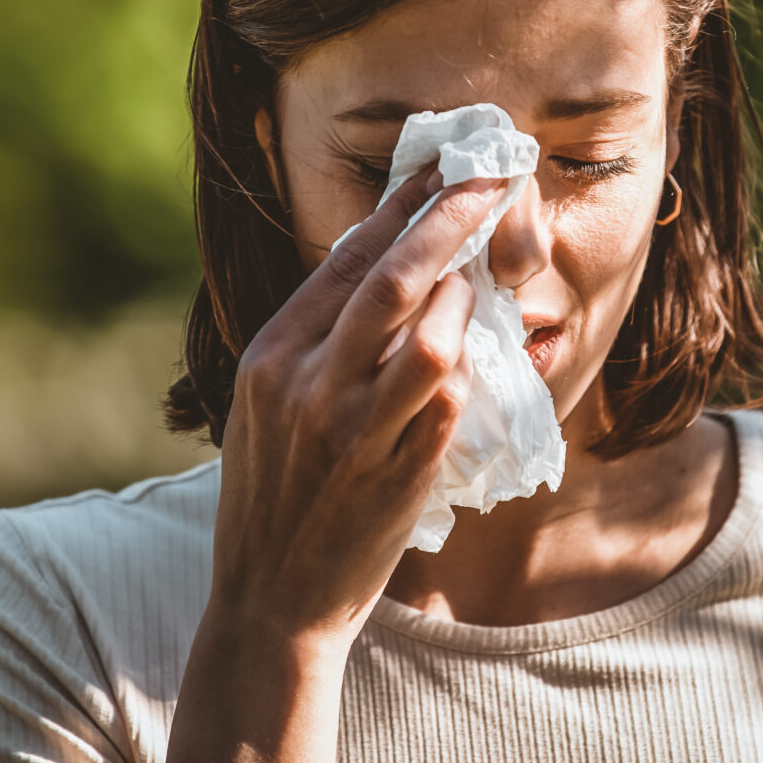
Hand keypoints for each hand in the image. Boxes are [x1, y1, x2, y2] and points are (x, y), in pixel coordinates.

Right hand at [206, 162, 504, 649]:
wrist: (272, 599)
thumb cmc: (275, 491)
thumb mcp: (267, 402)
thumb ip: (315, 337)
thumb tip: (381, 261)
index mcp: (272, 355)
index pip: (345, 257)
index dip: (402, 204)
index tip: (442, 163)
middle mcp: (307, 382)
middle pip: (396, 276)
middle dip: (453, 216)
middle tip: (494, 175)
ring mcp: (355, 428)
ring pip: (432, 333)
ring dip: (467, 295)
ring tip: (481, 277)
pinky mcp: (398, 468)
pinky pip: (450, 395)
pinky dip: (470, 362)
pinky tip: (477, 348)